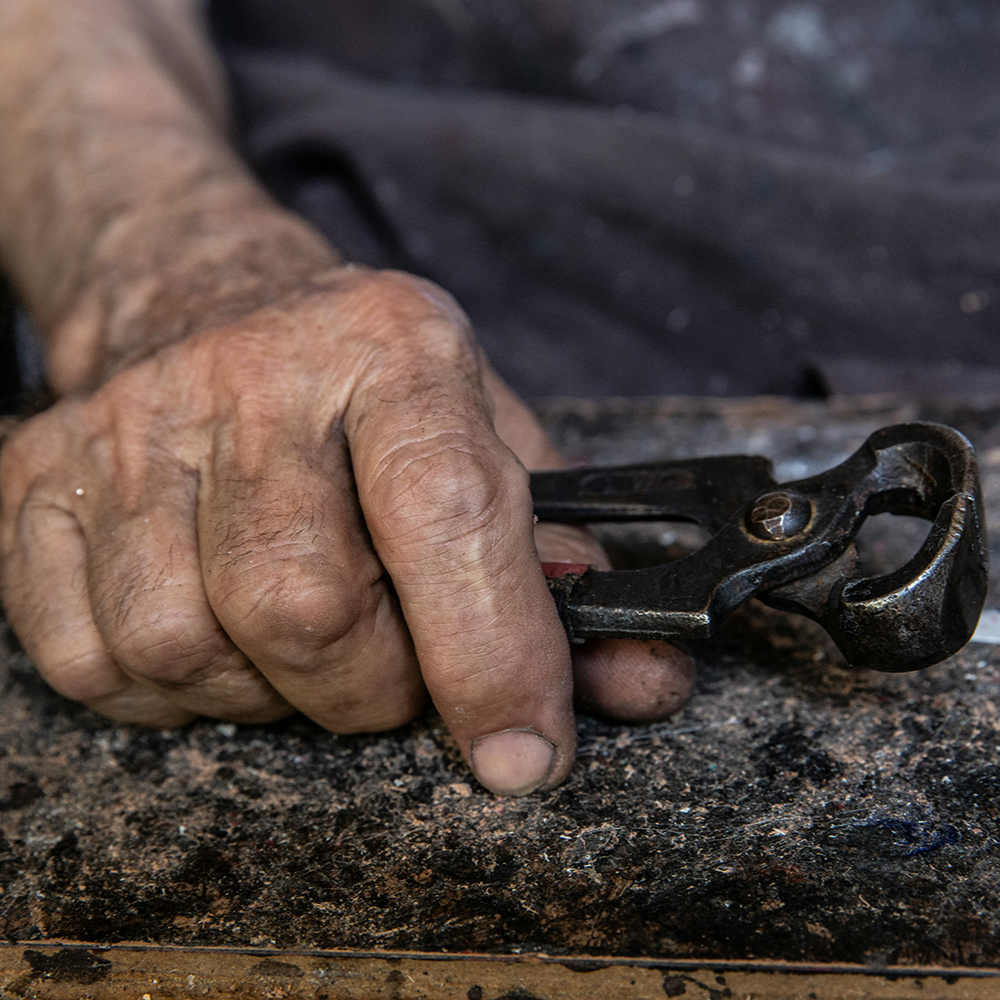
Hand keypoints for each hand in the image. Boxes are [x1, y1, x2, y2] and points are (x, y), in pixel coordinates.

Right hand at [0, 267, 693, 793]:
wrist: (200, 291)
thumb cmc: (366, 386)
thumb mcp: (488, 439)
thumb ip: (567, 570)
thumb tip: (644, 681)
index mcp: (394, 350)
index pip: (448, 518)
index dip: (494, 659)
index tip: (524, 757)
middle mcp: (251, 375)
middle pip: (307, 611)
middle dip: (371, 687)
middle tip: (391, 657)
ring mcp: (127, 427)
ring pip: (188, 647)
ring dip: (266, 687)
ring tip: (295, 631)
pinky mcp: (32, 481)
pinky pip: (92, 661)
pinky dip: (168, 686)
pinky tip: (210, 626)